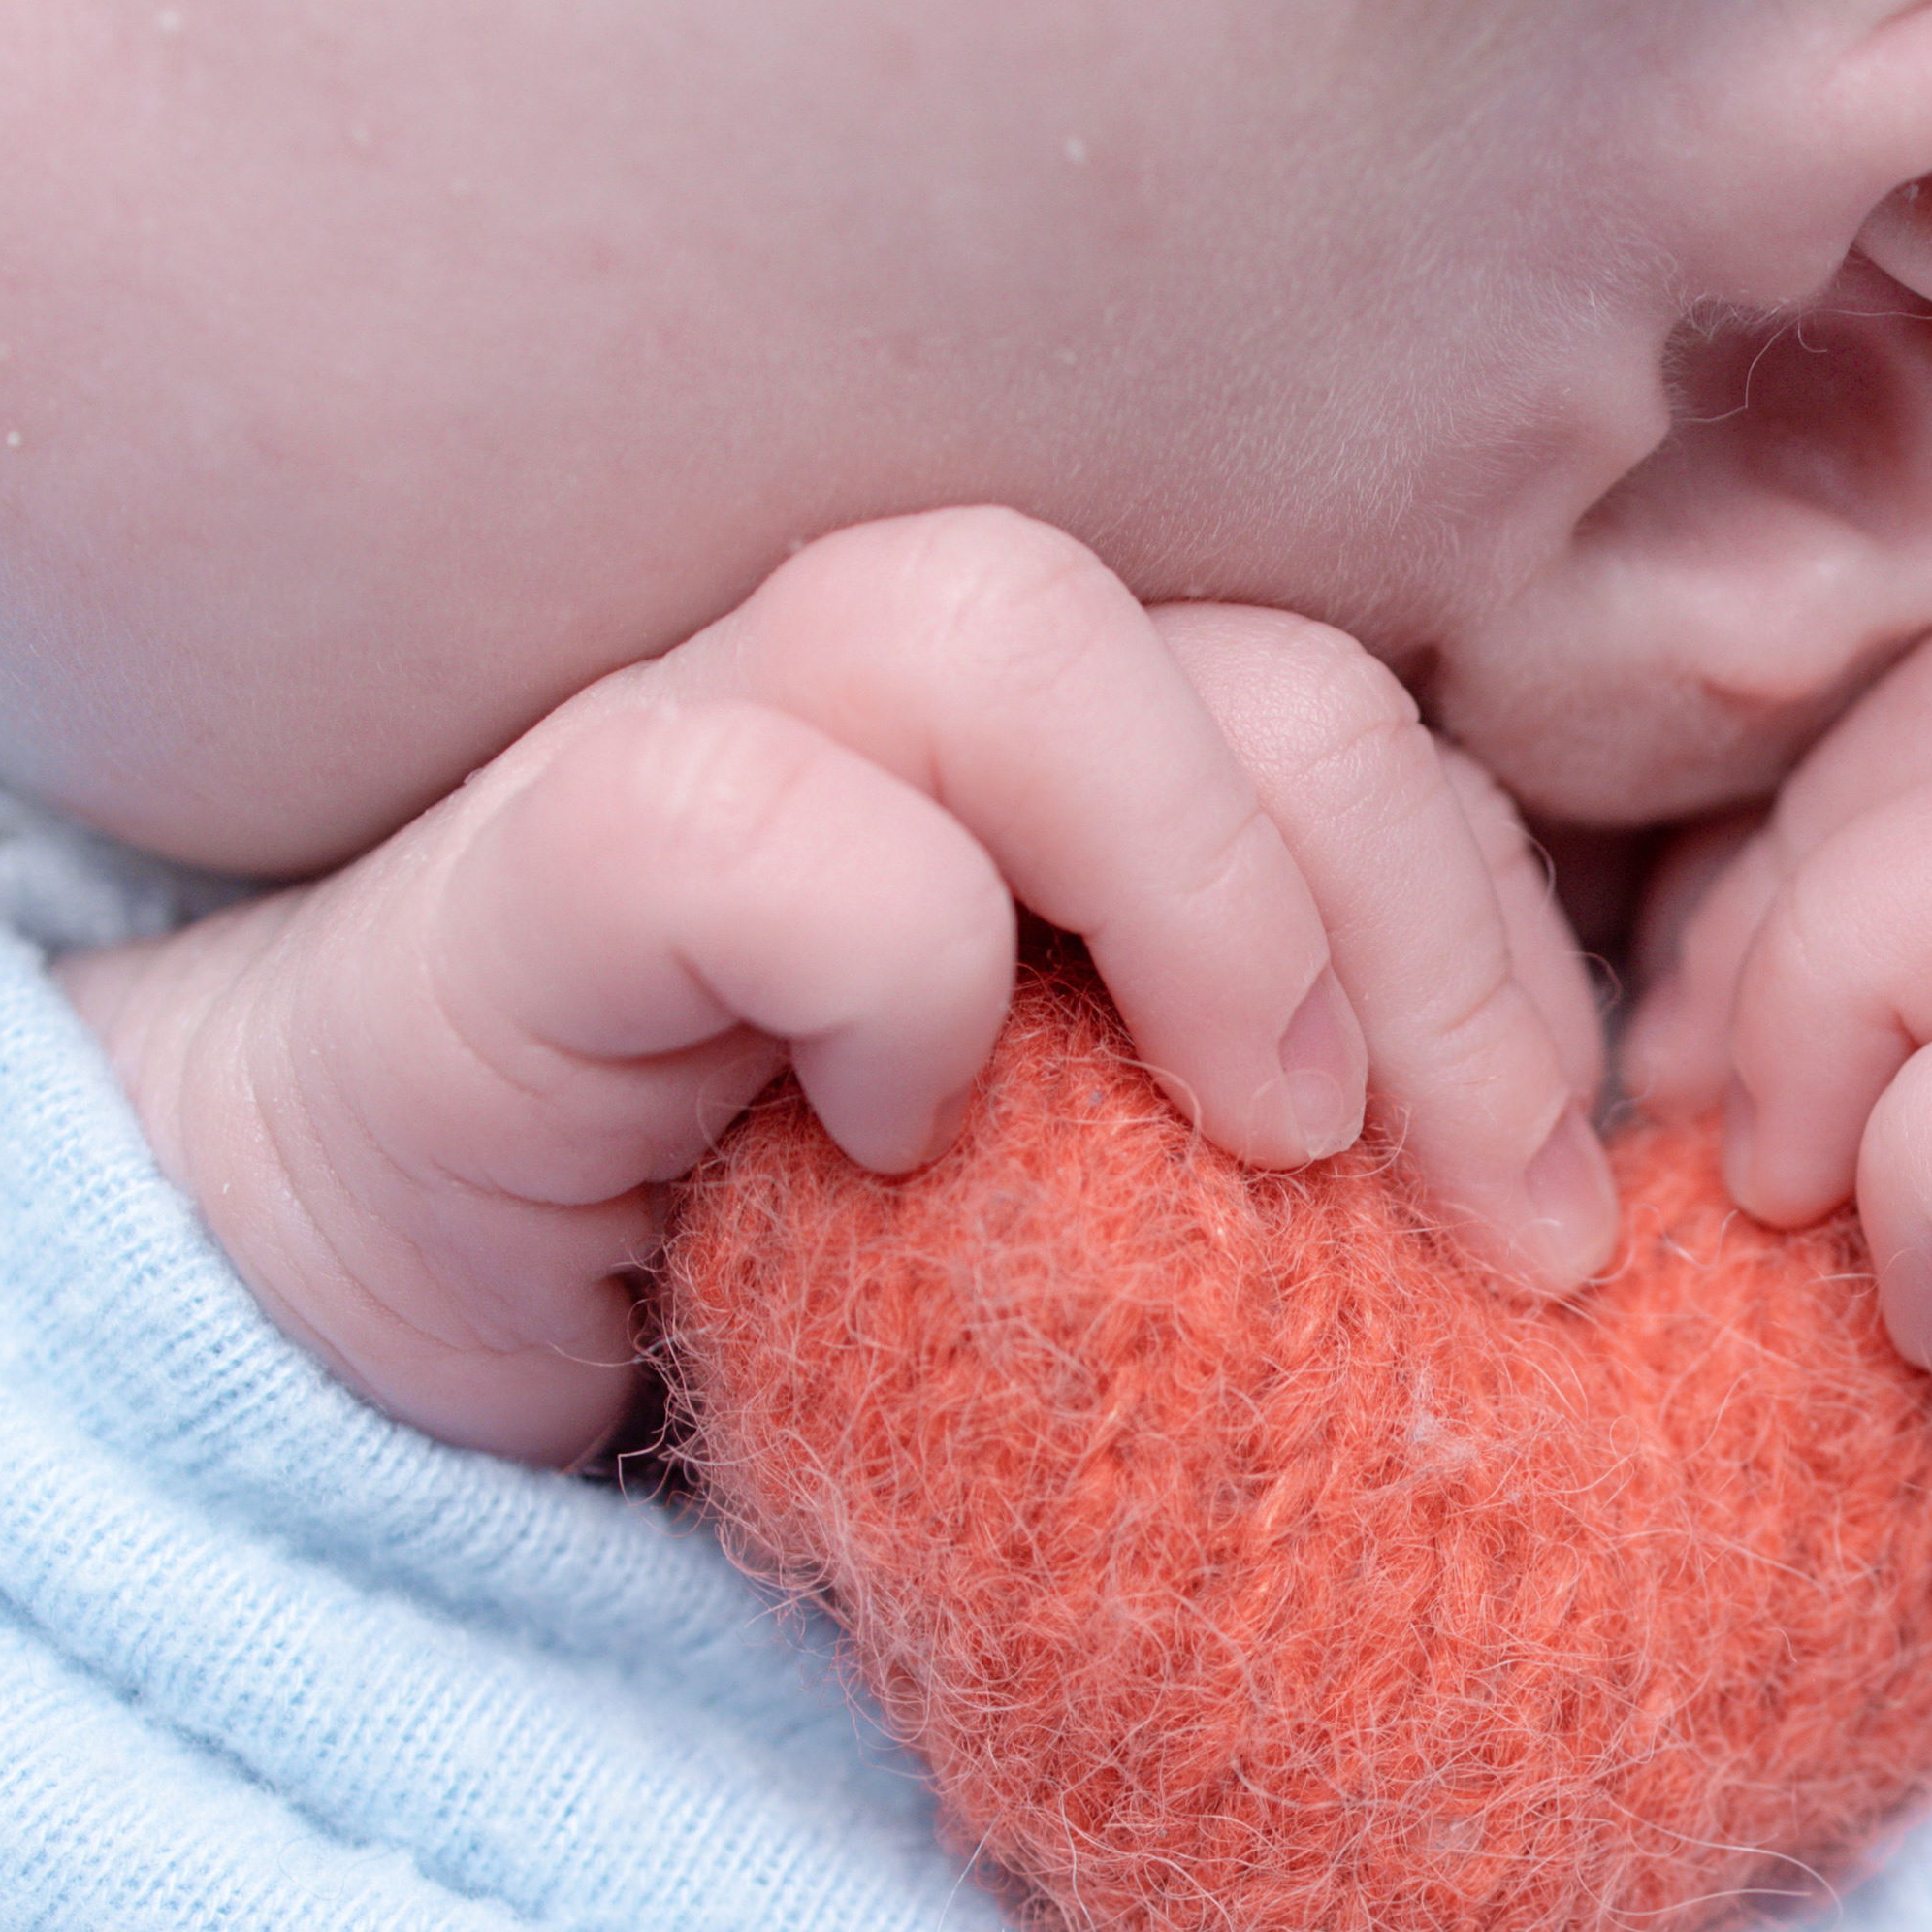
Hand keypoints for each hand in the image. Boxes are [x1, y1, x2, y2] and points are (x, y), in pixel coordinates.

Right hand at [60, 508, 1611, 1464]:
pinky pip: (754, 818)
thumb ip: (1269, 1162)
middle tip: (1500, 1221)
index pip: (1381, 737)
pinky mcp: (539, 859)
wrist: (366, 1305)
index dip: (1514, 946)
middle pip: (1272, 661)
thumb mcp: (1096, 1231)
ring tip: (1276, 1136)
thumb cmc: (761, 1264)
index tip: (1564, 1222)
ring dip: (1214, 892)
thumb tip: (1565, 1264)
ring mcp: (713, 738)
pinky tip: (906, 1147)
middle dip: (1447, 937)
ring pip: (1019, 626)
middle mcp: (907, 704)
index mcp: (1074, 769)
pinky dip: (888, 970)